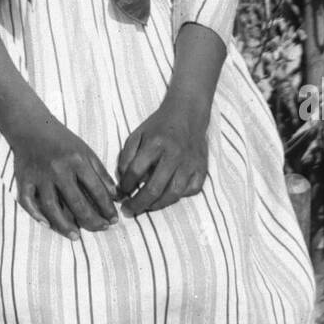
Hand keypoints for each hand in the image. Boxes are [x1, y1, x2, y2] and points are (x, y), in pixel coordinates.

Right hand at [7, 113, 118, 240]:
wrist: (32, 127)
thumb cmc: (62, 141)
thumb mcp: (86, 151)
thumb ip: (101, 173)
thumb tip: (115, 196)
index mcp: (76, 160)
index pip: (96, 189)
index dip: (106, 207)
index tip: (113, 220)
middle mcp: (58, 169)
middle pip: (76, 202)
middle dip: (91, 220)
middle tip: (101, 229)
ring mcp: (39, 175)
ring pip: (51, 206)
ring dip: (64, 224)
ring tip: (76, 236)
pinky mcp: (23, 179)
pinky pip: (28, 201)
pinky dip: (36, 214)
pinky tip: (47, 224)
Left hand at [116, 99, 209, 217]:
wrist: (187, 113)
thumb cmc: (159, 126)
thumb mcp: (137, 134)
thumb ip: (127, 156)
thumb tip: (123, 181)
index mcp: (156, 143)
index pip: (136, 171)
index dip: (126, 185)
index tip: (121, 192)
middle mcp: (174, 154)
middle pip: (154, 188)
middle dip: (138, 203)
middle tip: (129, 210)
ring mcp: (190, 163)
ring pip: (173, 194)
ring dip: (157, 205)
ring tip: (146, 207)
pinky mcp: (201, 168)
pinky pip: (190, 191)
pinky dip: (178, 197)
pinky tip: (167, 195)